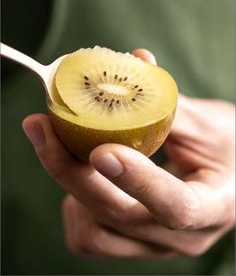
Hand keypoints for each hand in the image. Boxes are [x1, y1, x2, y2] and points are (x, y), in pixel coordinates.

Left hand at [22, 49, 234, 258]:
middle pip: (116, 216)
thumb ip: (168, 100)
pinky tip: (85, 179)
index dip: (138, 180)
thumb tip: (134, 62)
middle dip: (70, 171)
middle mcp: (179, 237)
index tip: (100, 148)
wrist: (226, 179)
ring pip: (94, 235)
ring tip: (72, 153)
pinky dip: (75, 208)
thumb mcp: (210, 125)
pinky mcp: (132, 244)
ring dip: (71, 189)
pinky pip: (87, 239)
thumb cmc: (226, 149)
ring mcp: (152, 245)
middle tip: (41, 126)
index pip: (175, 206)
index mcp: (212, 206)